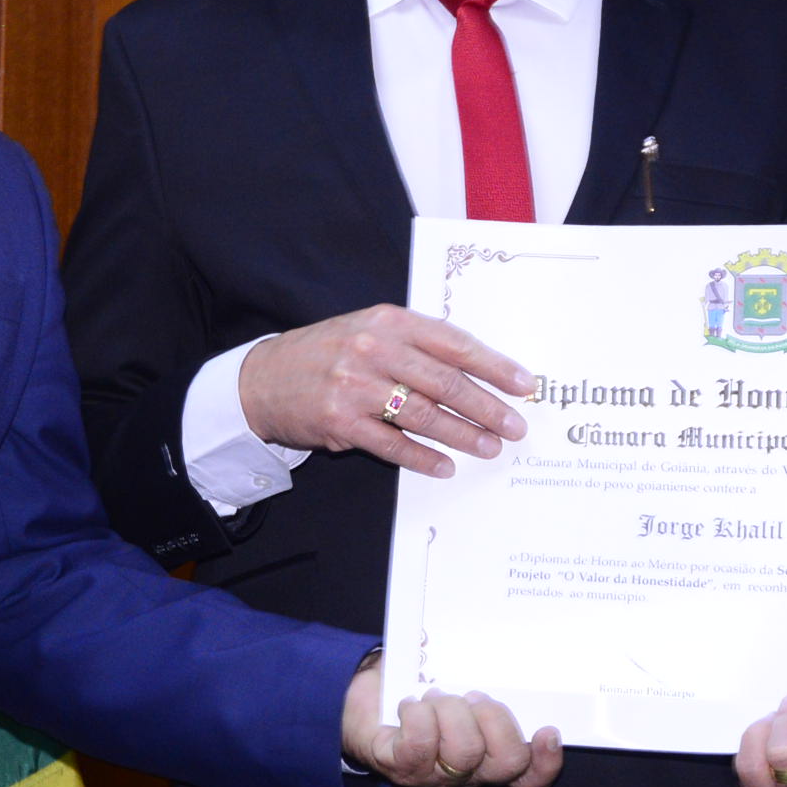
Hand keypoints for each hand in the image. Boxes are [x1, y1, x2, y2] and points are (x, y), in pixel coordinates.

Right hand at [240, 305, 534, 477]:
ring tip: (489, 448)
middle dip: (487, 407)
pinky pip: (393, 445)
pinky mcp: (341, 422)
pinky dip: (422, 458)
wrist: (262, 379)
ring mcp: (356, 386)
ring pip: (424, 415)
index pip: (454, 343)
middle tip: (515, 426)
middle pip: (446, 382)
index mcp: (389, 320)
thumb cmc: (327, 354)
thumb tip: (475, 371)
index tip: (524, 385)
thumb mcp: (368, 330)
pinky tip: (445, 466)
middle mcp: (373, 348)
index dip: (494, 366)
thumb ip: (416, 343)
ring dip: (463, 435)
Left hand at [343, 658, 563, 786]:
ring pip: (465, 752)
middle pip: (507, 762)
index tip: (548, 730)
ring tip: (434, 697)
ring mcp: (435, 774)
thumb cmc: (418, 686)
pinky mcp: (401, 766)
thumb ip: (484, 672)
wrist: (362, 700)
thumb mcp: (457, 679)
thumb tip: (501, 643)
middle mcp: (468, 771)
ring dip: (450, 712)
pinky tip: (410, 704)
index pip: (530, 776)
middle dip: (494, 719)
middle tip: (471, 696)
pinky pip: (421, 745)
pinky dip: (418, 716)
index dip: (546, 761)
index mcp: (489, 753)